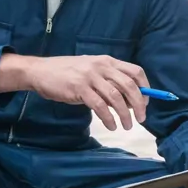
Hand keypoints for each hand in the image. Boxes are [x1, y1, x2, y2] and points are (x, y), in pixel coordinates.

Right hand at [20, 55, 149, 130]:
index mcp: (107, 61)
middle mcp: (101, 66)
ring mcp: (90, 77)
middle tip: (141, 118)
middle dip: (139, 104)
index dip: (145, 87)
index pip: (135, 71)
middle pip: (129, 86)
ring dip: (125, 115)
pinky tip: (111, 125)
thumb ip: (109, 82)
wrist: (41, 72)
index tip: (146, 102)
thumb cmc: (66, 73)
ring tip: (127, 126)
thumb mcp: (91, 71)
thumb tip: (129, 101)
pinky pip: (100, 106)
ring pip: (116, 97)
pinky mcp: (79, 89)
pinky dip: (109, 118)